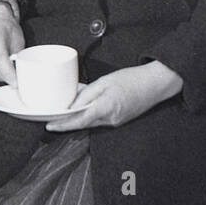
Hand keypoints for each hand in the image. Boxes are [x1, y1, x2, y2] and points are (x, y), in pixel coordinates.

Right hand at [0, 2, 22, 86]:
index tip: (16, 83)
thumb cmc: (8, 30)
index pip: (0, 57)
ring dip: (2, 76)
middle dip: (7, 78)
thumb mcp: (18, 39)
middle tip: (19, 80)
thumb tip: (21, 74)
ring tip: (12, 72)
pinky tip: (3, 68)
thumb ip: (17, 55)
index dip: (8, 73)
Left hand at [47, 60, 181, 130]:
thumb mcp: (106, 81)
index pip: (79, 120)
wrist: (155, 84)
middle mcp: (110, 119)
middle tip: (53, 117)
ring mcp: (116, 122)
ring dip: (78, 117)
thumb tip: (72, 102)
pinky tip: (85, 106)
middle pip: (83, 123)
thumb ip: (88, 93)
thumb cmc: (133, 79)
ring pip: (91, 122)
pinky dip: (90, 115)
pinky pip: (99, 119)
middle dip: (67, 121)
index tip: (50, 125)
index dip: (63, 125)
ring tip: (66, 110)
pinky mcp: (119, 120)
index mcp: (106, 108)